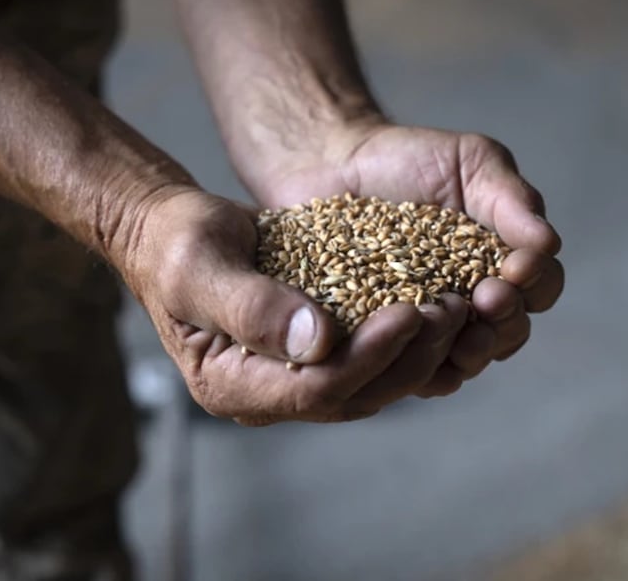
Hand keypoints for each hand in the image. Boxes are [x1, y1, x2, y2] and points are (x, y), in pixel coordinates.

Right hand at [115, 187, 477, 423]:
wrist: (171, 232)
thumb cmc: (175, 243)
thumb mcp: (199, 266)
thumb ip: (250, 305)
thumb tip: (317, 340)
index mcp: (232, 386)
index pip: (316, 389)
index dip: (369, 356)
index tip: (410, 313)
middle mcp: (267, 394)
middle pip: (355, 394)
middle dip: (408, 356)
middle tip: (450, 309)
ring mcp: (293, 377)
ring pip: (372, 381)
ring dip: (418, 349)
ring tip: (455, 305)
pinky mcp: (315, 353)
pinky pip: (370, 355)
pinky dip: (405, 335)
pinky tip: (437, 302)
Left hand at [239, 121, 564, 397]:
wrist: (336, 163)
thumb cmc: (411, 159)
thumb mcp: (471, 162)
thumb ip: (511, 197)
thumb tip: (548, 242)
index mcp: (504, 263)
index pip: (541, 287)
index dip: (537, 283)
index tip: (517, 267)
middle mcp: (474, 304)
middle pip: (509, 333)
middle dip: (505, 320)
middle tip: (488, 297)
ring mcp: (431, 327)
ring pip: (463, 361)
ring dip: (469, 352)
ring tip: (457, 330)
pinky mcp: (385, 341)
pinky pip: (409, 372)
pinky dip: (416, 367)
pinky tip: (409, 348)